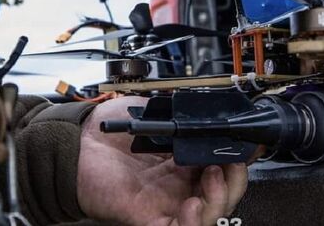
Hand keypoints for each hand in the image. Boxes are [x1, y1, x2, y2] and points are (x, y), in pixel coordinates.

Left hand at [77, 96, 247, 225]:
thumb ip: (183, 113)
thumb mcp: (154, 112)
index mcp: (185, 160)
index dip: (238, 160)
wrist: (77, 144)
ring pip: (211, 216)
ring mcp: (168, 204)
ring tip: (212, 177)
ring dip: (221, 199)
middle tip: (229, 162)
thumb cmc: (109, 130)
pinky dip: (194, 223)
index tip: (246, 146)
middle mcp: (181, 184)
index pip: (224, 167)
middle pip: (225, 194)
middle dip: (236, 179)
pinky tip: (192, 204)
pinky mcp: (151, 219)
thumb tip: (209, 109)